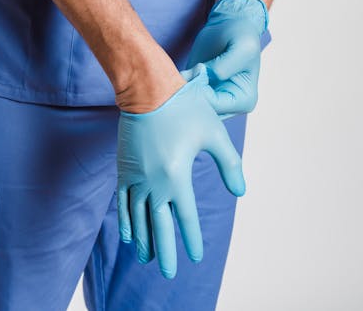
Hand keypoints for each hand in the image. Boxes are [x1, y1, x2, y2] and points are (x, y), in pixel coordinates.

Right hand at [116, 63, 245, 278]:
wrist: (147, 90)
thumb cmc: (185, 109)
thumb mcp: (214, 135)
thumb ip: (229, 164)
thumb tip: (240, 192)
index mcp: (178, 177)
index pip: (185, 218)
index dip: (190, 239)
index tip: (195, 256)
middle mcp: (154, 182)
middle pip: (158, 225)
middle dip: (165, 251)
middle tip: (168, 273)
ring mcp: (136, 177)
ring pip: (138, 217)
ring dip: (143, 239)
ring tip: (147, 259)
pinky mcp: (124, 169)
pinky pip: (122, 202)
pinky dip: (125, 220)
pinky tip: (128, 235)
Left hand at [185, 0, 268, 118]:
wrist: (228, 24)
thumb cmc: (239, 34)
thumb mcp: (241, 46)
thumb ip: (227, 65)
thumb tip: (211, 77)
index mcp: (244, 100)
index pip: (216, 107)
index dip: (202, 90)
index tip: (199, 69)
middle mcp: (229, 105)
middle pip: (202, 110)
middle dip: (190, 92)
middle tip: (187, 72)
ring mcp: (213, 99)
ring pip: (191, 106)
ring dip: (183, 90)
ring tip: (186, 70)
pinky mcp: (199, 90)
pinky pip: (184, 97)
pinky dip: (178, 87)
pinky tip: (180, 73)